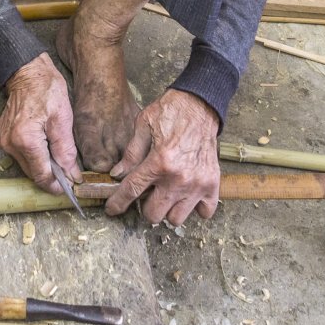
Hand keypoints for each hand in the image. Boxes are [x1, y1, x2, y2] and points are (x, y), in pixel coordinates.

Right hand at [0, 53, 80, 193]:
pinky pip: (19, 155)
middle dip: (51, 176)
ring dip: (42, 165)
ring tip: (57, 155)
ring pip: (26, 165)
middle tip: (68, 172)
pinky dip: (33, 155)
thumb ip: (66, 151)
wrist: (27, 72)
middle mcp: (10, 144)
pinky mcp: (0, 137)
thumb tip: (72, 174)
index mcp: (26, 140)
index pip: (42, 175)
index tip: (70, 187)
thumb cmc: (47, 90)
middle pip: (33, 173)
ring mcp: (2, 141)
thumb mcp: (63, 119)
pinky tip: (43, 145)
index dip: (57, 185)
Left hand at [105, 90, 219, 224]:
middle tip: (147, 191)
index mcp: (159, 162)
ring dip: (168, 209)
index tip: (112, 209)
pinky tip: (187, 194)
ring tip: (167, 193)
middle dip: (144, 205)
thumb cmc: (170, 112)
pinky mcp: (212, 184)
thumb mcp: (143, 126)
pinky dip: (195, 207)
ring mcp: (197, 184)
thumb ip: (131, 153)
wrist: (200, 105)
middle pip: (153, 213)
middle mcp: (178, 178)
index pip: (132, 191)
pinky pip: (204, 213)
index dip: (118, 203)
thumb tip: (117, 174)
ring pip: (175, 219)